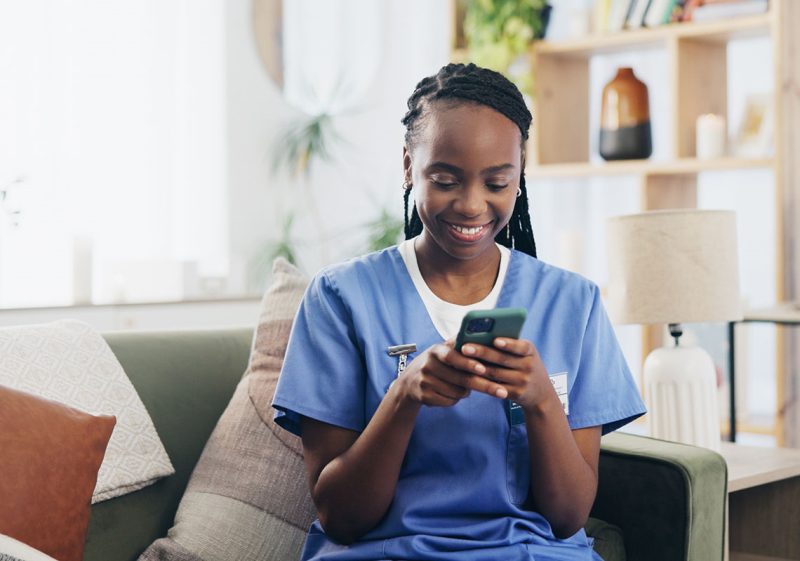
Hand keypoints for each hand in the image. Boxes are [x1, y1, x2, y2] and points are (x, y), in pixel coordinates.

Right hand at [394, 340, 509, 407]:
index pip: (452, 356)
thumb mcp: (441, 350)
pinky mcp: (424, 397)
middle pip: (461, 379)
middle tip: (501, 392)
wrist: (407, 383)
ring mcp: (425, 382)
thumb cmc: (434, 364)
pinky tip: (452, 393)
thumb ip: (458, 343)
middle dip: (484, 385)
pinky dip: (456, 399)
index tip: (483, 368)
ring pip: (458, 392)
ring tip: (466, 386)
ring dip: (467, 391)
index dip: (468, 363)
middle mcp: (428, 366)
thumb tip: (480, 330)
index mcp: (435, 351)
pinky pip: (450, 401)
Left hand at [460, 338, 556, 413]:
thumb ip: (510, 346)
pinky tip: (468, 374)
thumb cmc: (526, 367)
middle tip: (465, 347)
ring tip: (461, 359)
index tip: (495, 340)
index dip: (508, 344)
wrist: (542, 394)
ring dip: (477, 366)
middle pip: (502, 359)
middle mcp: (528, 366)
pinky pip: (494, 387)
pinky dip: (480, 380)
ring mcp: (522, 381)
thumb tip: (482, 334)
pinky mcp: (515, 394)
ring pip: (495, 373)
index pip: (521, 346)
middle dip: (482, 352)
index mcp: (531, 352)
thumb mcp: (525, 355)